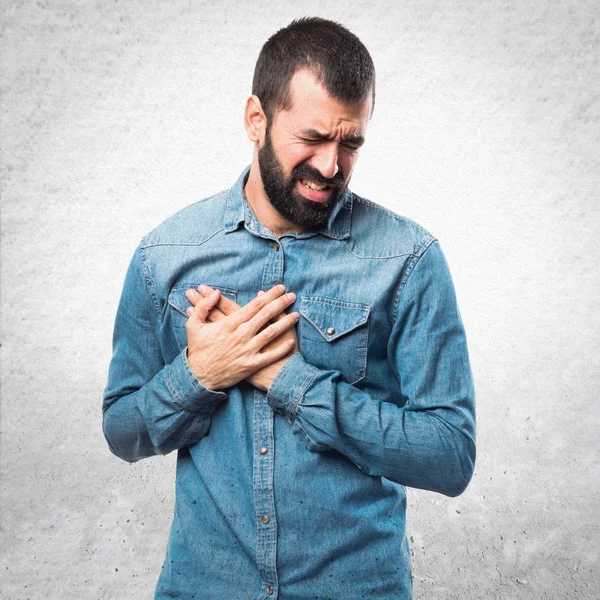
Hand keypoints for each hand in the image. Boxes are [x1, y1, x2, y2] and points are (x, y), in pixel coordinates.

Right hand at [184, 284, 298, 390]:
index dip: (269, 295)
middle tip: (292, 295)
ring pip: (271, 332)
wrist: (199, 377)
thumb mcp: (193, 325)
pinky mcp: (251, 364)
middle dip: (280, 303)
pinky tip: (291, 341)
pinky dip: (281, 349)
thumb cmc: (197, 350)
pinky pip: (270, 356)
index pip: (254, 305)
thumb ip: (204, 307)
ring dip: (285, 322)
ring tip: (296, 315)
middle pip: (265, 315)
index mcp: (229, 324)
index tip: (279, 288)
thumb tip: (216, 293)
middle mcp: (241, 334)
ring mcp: (247, 350)